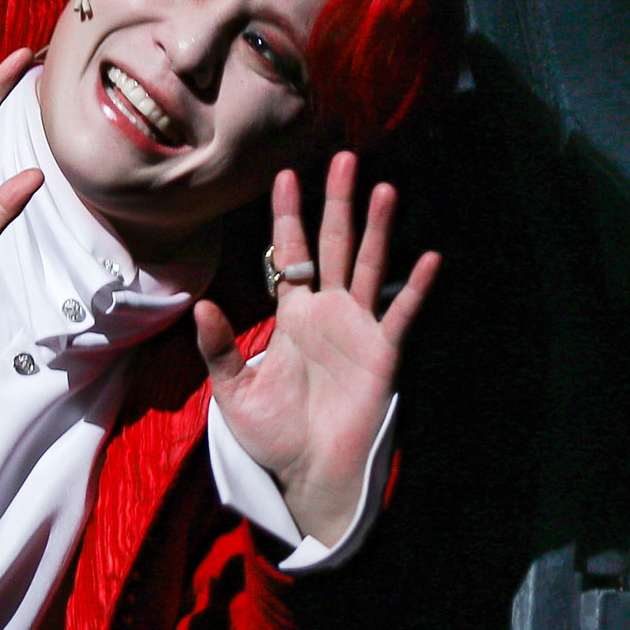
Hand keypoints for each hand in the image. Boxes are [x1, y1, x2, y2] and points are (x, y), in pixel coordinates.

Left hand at [195, 152, 439, 545]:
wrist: (309, 472)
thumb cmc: (273, 433)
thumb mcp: (234, 391)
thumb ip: (219, 348)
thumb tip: (202, 304)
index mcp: (292, 315)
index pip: (289, 254)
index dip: (288, 216)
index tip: (285, 174)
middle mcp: (327, 312)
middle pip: (333, 245)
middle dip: (337, 202)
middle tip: (344, 157)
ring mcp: (358, 329)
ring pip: (367, 266)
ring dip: (377, 229)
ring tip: (383, 189)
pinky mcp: (382, 353)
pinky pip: (401, 314)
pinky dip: (414, 287)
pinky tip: (427, 258)